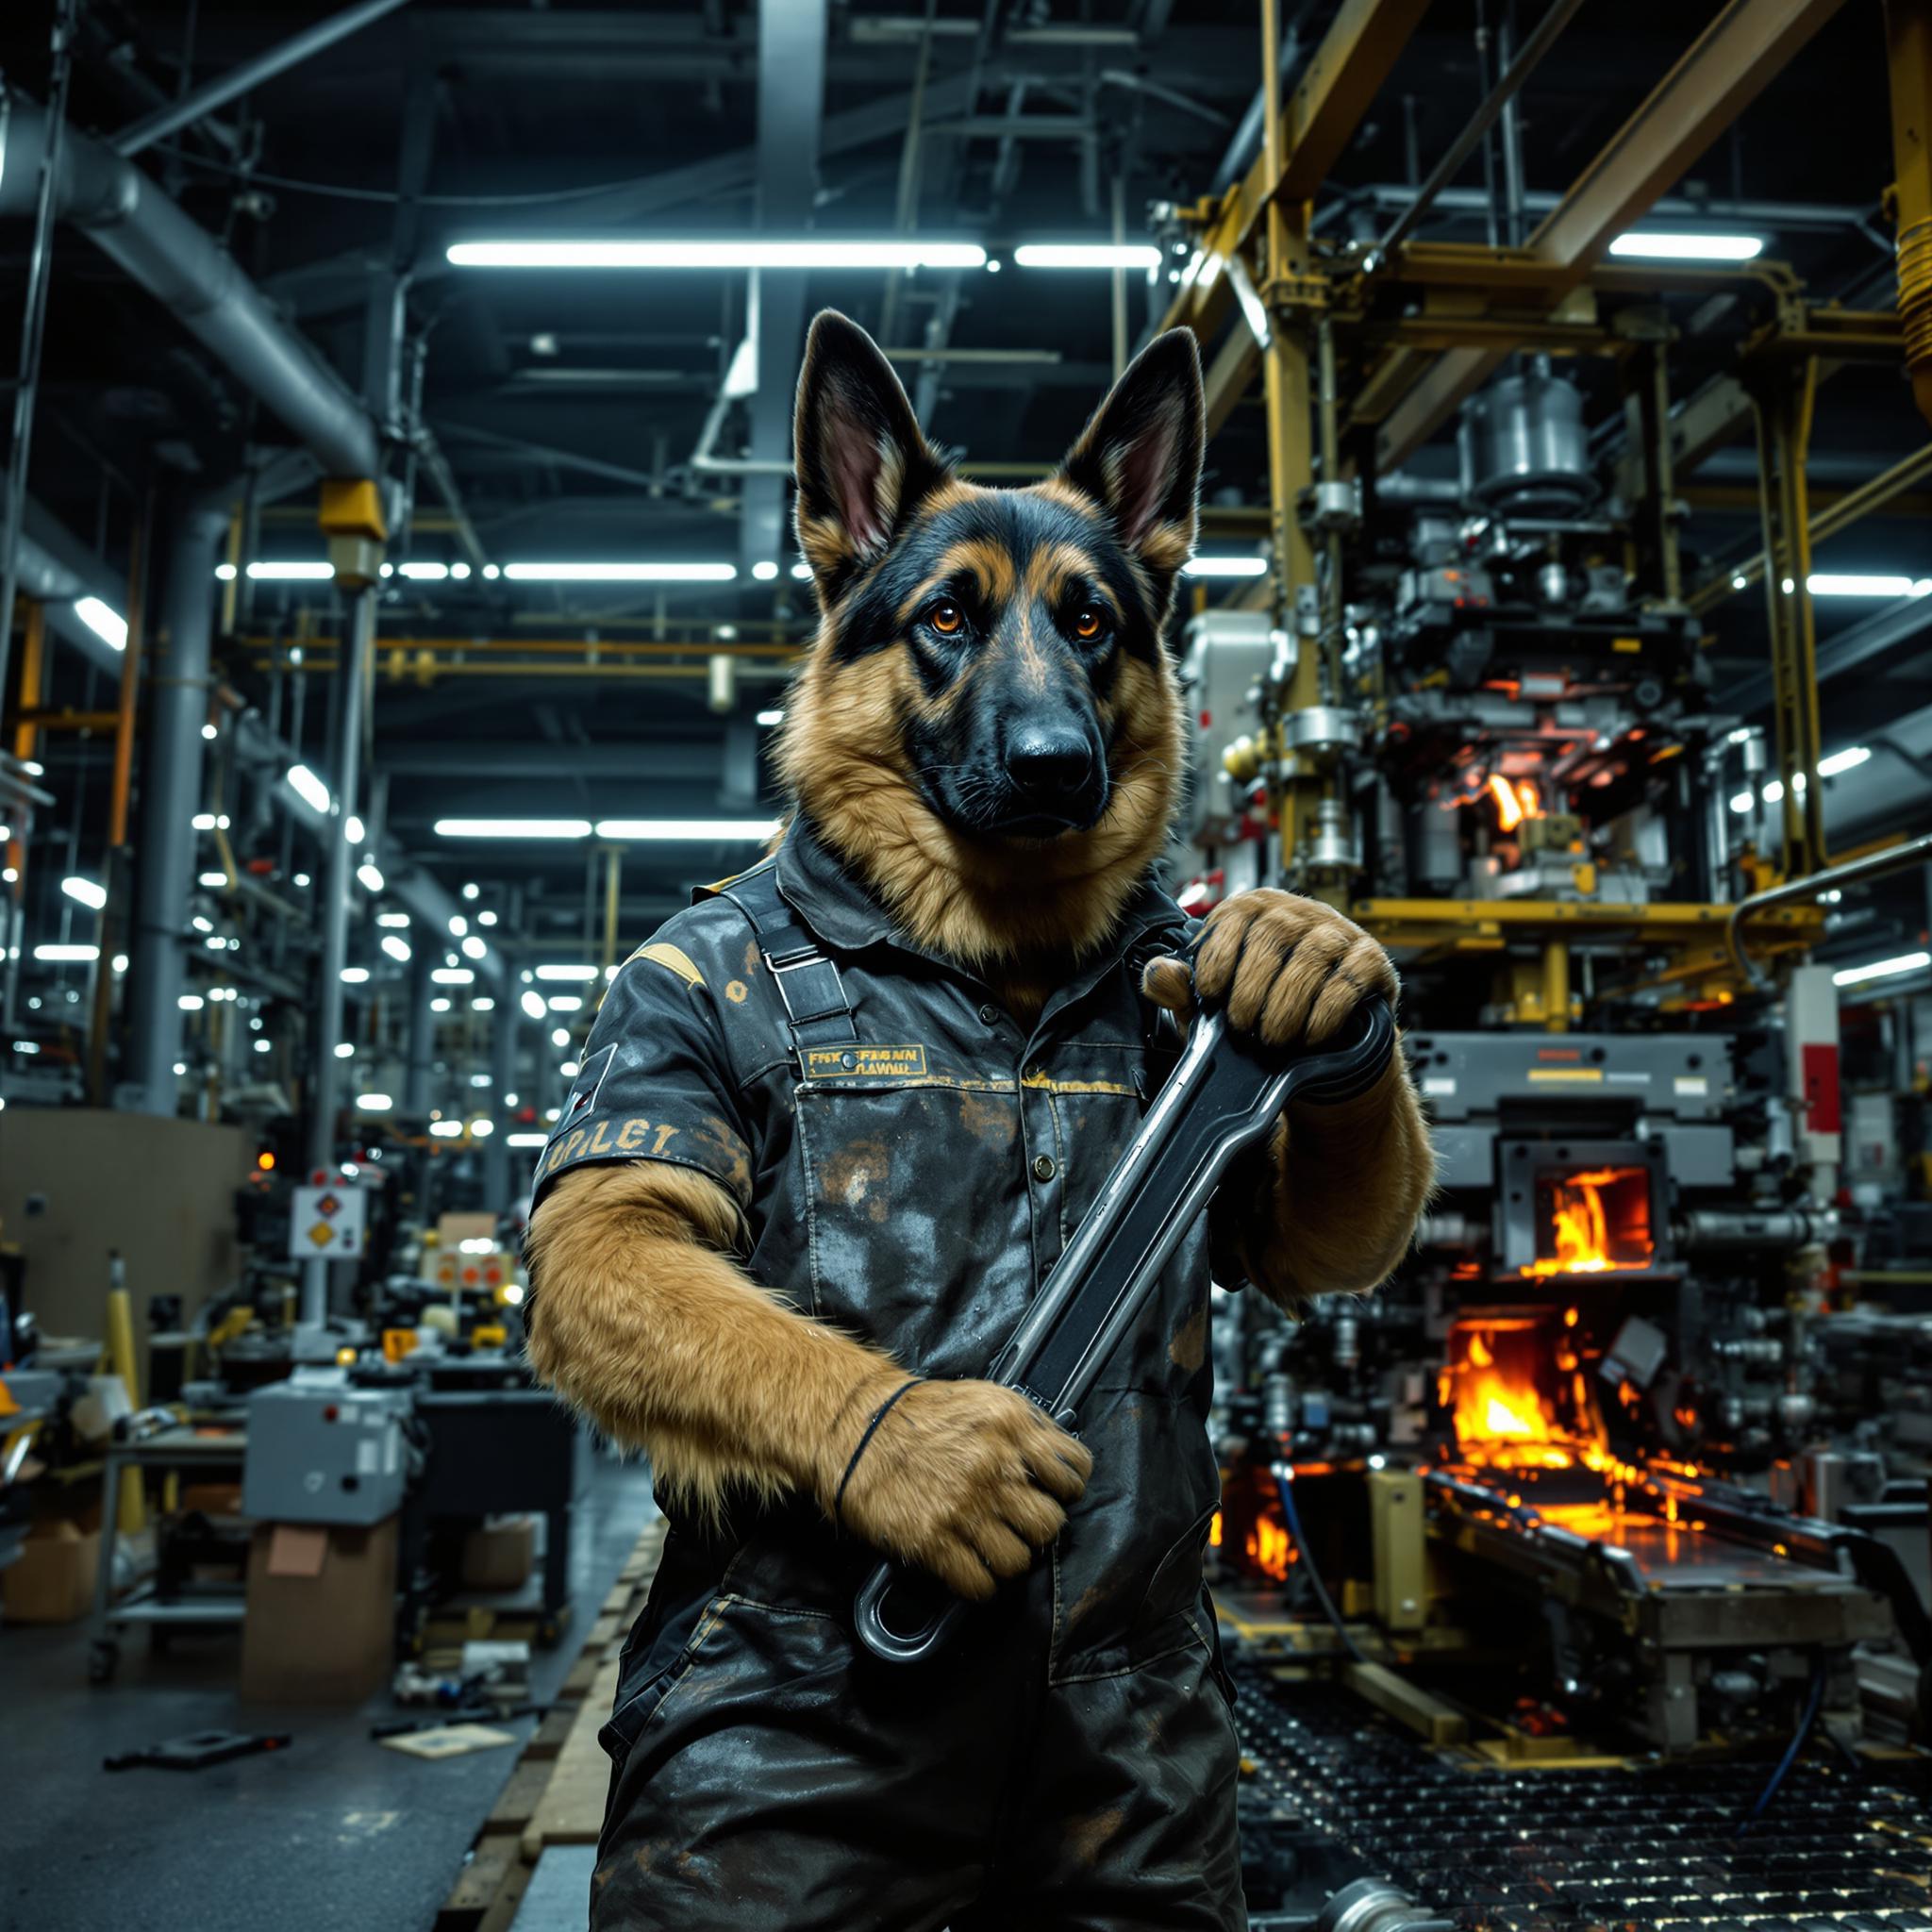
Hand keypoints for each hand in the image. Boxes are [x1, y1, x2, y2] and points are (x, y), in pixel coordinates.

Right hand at [828, 1377, 1090, 1599]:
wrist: (856, 1427)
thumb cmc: (920, 1413)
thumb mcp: (984, 1400)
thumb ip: (1026, 1428)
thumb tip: (1055, 1464)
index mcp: (1012, 1427)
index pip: (1074, 1473)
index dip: (1065, 1489)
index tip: (1051, 1494)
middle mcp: (995, 1467)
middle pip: (1050, 1524)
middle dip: (1037, 1529)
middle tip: (1017, 1524)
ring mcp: (965, 1507)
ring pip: (1020, 1561)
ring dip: (1009, 1559)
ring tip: (992, 1547)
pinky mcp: (934, 1541)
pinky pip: (980, 1585)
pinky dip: (980, 1584)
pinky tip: (970, 1567)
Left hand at [1142, 889, 1396, 1048]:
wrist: (1320, 1048)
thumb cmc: (1260, 1015)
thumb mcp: (1213, 1009)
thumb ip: (1182, 991)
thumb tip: (1157, 974)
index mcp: (1256, 911)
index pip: (1236, 914)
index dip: (1220, 952)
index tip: (1209, 992)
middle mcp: (1299, 912)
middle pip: (1274, 933)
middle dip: (1253, 987)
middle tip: (1242, 1026)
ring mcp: (1339, 932)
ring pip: (1313, 956)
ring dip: (1288, 1003)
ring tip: (1272, 1038)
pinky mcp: (1371, 960)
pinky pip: (1350, 977)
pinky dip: (1326, 1011)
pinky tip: (1310, 1035)